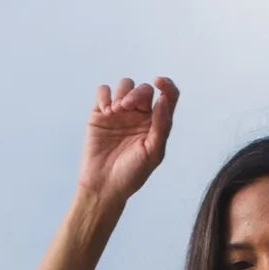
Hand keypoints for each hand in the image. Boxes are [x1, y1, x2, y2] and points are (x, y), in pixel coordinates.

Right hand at [76, 77, 178, 203]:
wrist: (104, 186)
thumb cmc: (131, 174)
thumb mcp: (153, 153)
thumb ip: (161, 126)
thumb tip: (163, 99)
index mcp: (156, 124)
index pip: (168, 96)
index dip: (167, 85)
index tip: (159, 83)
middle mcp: (139, 116)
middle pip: (144, 89)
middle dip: (136, 93)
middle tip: (126, 107)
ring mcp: (120, 113)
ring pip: (125, 85)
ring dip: (122, 92)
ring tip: (115, 111)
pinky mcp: (100, 114)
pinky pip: (103, 91)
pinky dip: (104, 95)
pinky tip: (105, 111)